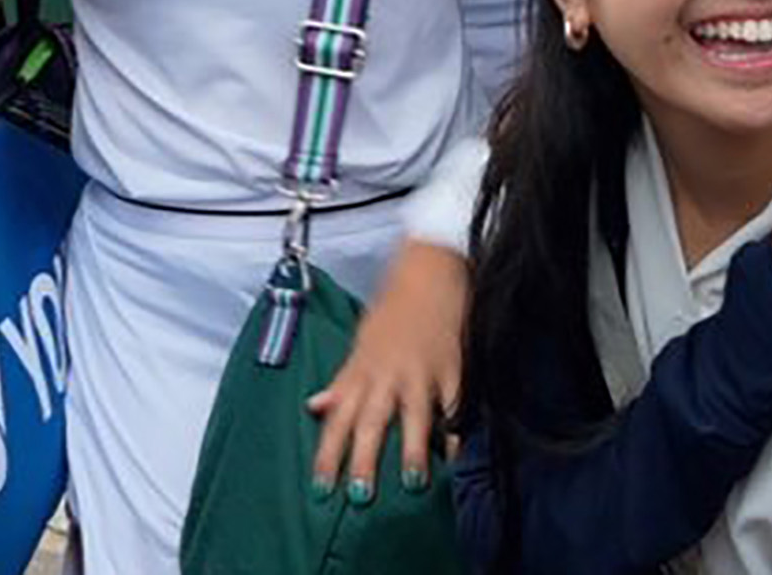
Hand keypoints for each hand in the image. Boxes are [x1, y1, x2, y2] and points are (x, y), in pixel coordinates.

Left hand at [306, 242, 465, 504]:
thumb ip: (341, 381)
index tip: (319, 488)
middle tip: (358, 497)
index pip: (338, 419)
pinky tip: (457, 457)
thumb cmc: (392, 312)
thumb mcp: (359, 345)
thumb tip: (313, 406)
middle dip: (364, 460)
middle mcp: (387, 376)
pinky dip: (457, 431)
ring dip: (413, 451)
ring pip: (414, 417)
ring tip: (413, 485)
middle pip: (371, 423)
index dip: (328, 454)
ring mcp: (421, 374)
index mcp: (361, 372)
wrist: (428, 274)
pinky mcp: (452, 371)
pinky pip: (454, 407)